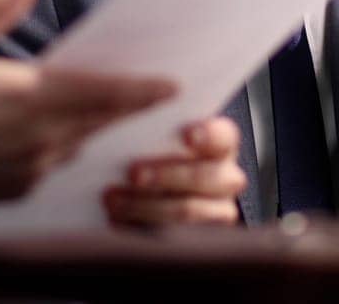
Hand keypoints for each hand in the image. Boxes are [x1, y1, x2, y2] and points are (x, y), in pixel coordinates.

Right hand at [0, 0, 175, 207]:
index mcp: (29, 98)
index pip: (104, 93)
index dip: (142, 89)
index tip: (173, 84)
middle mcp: (39, 139)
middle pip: (103, 121)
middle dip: (133, 108)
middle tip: (162, 94)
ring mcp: (31, 170)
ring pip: (83, 145)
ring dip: (103, 129)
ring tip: (122, 111)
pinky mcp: (18, 191)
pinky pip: (59, 168)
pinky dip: (71, 149)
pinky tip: (72, 136)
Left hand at [103, 117, 246, 226]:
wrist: (137, 191)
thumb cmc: (143, 153)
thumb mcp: (150, 134)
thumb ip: (152, 122)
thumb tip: (140, 100)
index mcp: (220, 144)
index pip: (223, 136)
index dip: (207, 135)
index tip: (185, 134)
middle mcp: (226, 177)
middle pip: (205, 177)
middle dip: (167, 174)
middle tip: (132, 172)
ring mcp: (217, 211)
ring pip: (188, 211)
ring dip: (147, 205)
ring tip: (112, 199)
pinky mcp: (199, 239)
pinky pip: (174, 238)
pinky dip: (142, 227)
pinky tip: (116, 219)